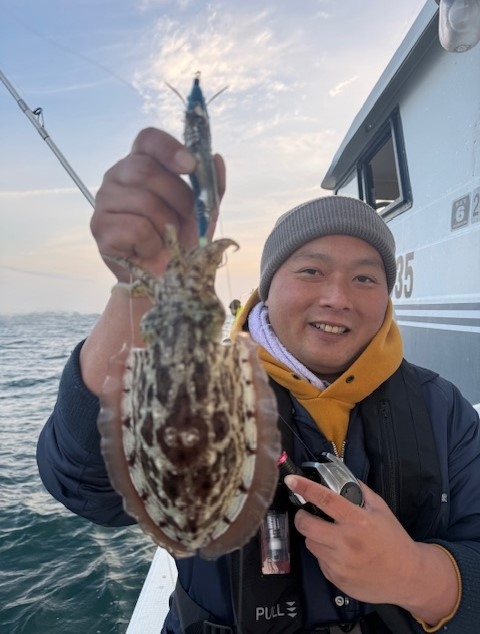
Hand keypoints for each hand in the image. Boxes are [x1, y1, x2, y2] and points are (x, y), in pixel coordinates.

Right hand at [91, 127, 225, 281]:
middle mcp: (117, 176)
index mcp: (140, 164)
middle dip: (177, 198)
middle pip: (146, 170)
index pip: (148, 140)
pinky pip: (137, 228)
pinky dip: (152, 244)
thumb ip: (210, 186)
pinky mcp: (100, 228)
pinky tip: (148, 250)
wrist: (166, 281)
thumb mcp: (202, 213)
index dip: (169, 149)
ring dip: (166, 226)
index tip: (191, 166)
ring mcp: (104, 201)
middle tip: (183, 221)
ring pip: (144, 201)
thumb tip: (215, 158)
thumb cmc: (180, 241)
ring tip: (164, 239)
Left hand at [285, 474, 457, 624]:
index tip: (291, 480)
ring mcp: (339, 563)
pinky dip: (325, 555)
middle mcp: (345, 542)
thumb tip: (340, 478)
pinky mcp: (336, 579)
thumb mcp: (381, 510)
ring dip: (315, 537)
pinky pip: (320, 561)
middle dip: (302, 517)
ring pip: (311, 544)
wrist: (407, 577)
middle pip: (306, 526)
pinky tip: (340, 555)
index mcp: (357, 520)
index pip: (325, 499)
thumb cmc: (394, 540)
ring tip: (331, 536)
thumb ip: (360, 492)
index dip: (305, 488)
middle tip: (307, 514)